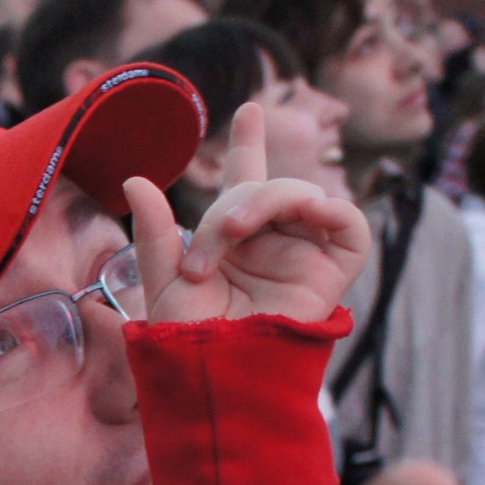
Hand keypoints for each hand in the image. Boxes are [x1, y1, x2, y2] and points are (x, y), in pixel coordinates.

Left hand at [124, 102, 370, 327]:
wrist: (217, 373)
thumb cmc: (187, 339)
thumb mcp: (162, 282)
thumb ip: (154, 233)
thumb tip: (134, 180)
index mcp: (233, 241)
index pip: (245, 182)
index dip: (248, 145)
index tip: (249, 110)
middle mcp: (270, 243)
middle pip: (264, 187)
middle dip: (234, 200)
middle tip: (211, 238)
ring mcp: (302, 255)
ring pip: (301, 196)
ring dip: (266, 200)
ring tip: (235, 230)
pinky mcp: (331, 274)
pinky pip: (350, 228)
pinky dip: (333, 209)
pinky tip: (309, 209)